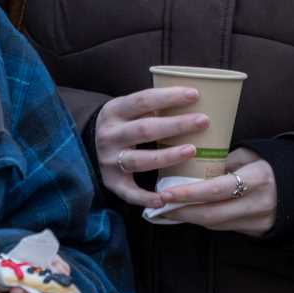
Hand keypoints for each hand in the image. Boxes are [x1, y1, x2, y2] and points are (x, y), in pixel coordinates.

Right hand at [92, 87, 206, 208]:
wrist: (89, 144)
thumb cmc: (124, 123)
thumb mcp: (130, 109)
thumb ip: (152, 106)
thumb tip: (194, 99)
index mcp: (115, 110)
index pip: (143, 100)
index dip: (169, 97)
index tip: (194, 94)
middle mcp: (109, 135)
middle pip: (145, 130)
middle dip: (176, 125)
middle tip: (204, 121)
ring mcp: (109, 160)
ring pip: (139, 160)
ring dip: (167, 156)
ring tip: (192, 151)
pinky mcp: (112, 182)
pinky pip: (129, 192)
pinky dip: (146, 197)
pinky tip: (165, 198)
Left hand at [154, 147, 276, 236]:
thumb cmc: (268, 164)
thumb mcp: (249, 155)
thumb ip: (223, 162)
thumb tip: (190, 166)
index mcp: (257, 177)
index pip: (217, 189)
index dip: (190, 193)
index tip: (166, 193)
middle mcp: (257, 203)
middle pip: (212, 214)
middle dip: (183, 212)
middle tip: (159, 206)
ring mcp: (257, 221)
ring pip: (215, 224)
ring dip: (190, 218)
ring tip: (168, 210)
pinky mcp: (256, 232)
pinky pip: (224, 228)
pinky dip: (204, 221)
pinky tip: (189, 214)